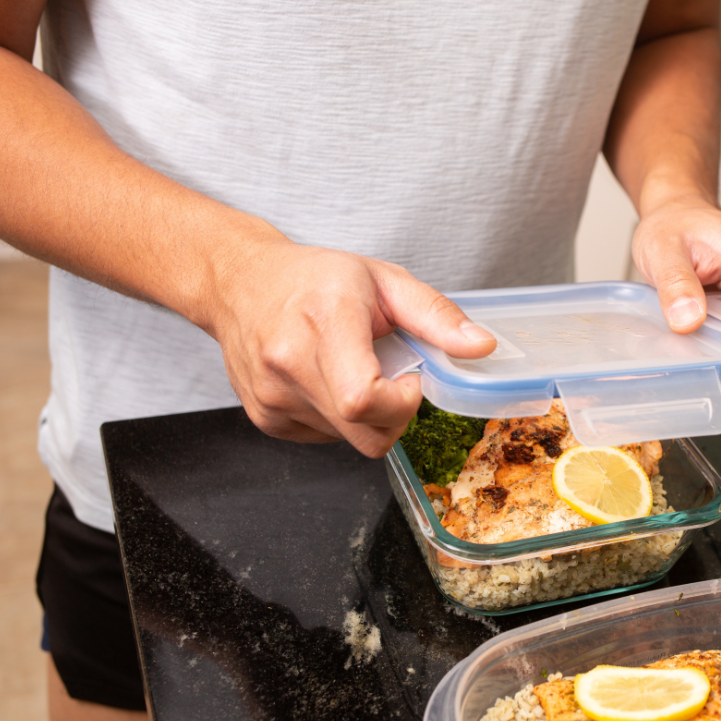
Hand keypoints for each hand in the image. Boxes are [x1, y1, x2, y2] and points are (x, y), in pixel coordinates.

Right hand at [205, 235, 495, 457]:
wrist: (240, 282)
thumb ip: (436, 315)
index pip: (364, 399)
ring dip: (367, 416)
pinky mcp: (265, 419)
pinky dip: (341, 419)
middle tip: (390, 376)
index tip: (409, 379)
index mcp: (323, 323)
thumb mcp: (384, 280)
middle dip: (395, 416)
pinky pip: (326, 439)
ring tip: (352, 369)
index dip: (401, 403)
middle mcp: (288, 365)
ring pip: (349, 441)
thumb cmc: (313, 278)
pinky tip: (330, 382)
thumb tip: (481, 347)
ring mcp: (272, 398)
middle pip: (364, 434)